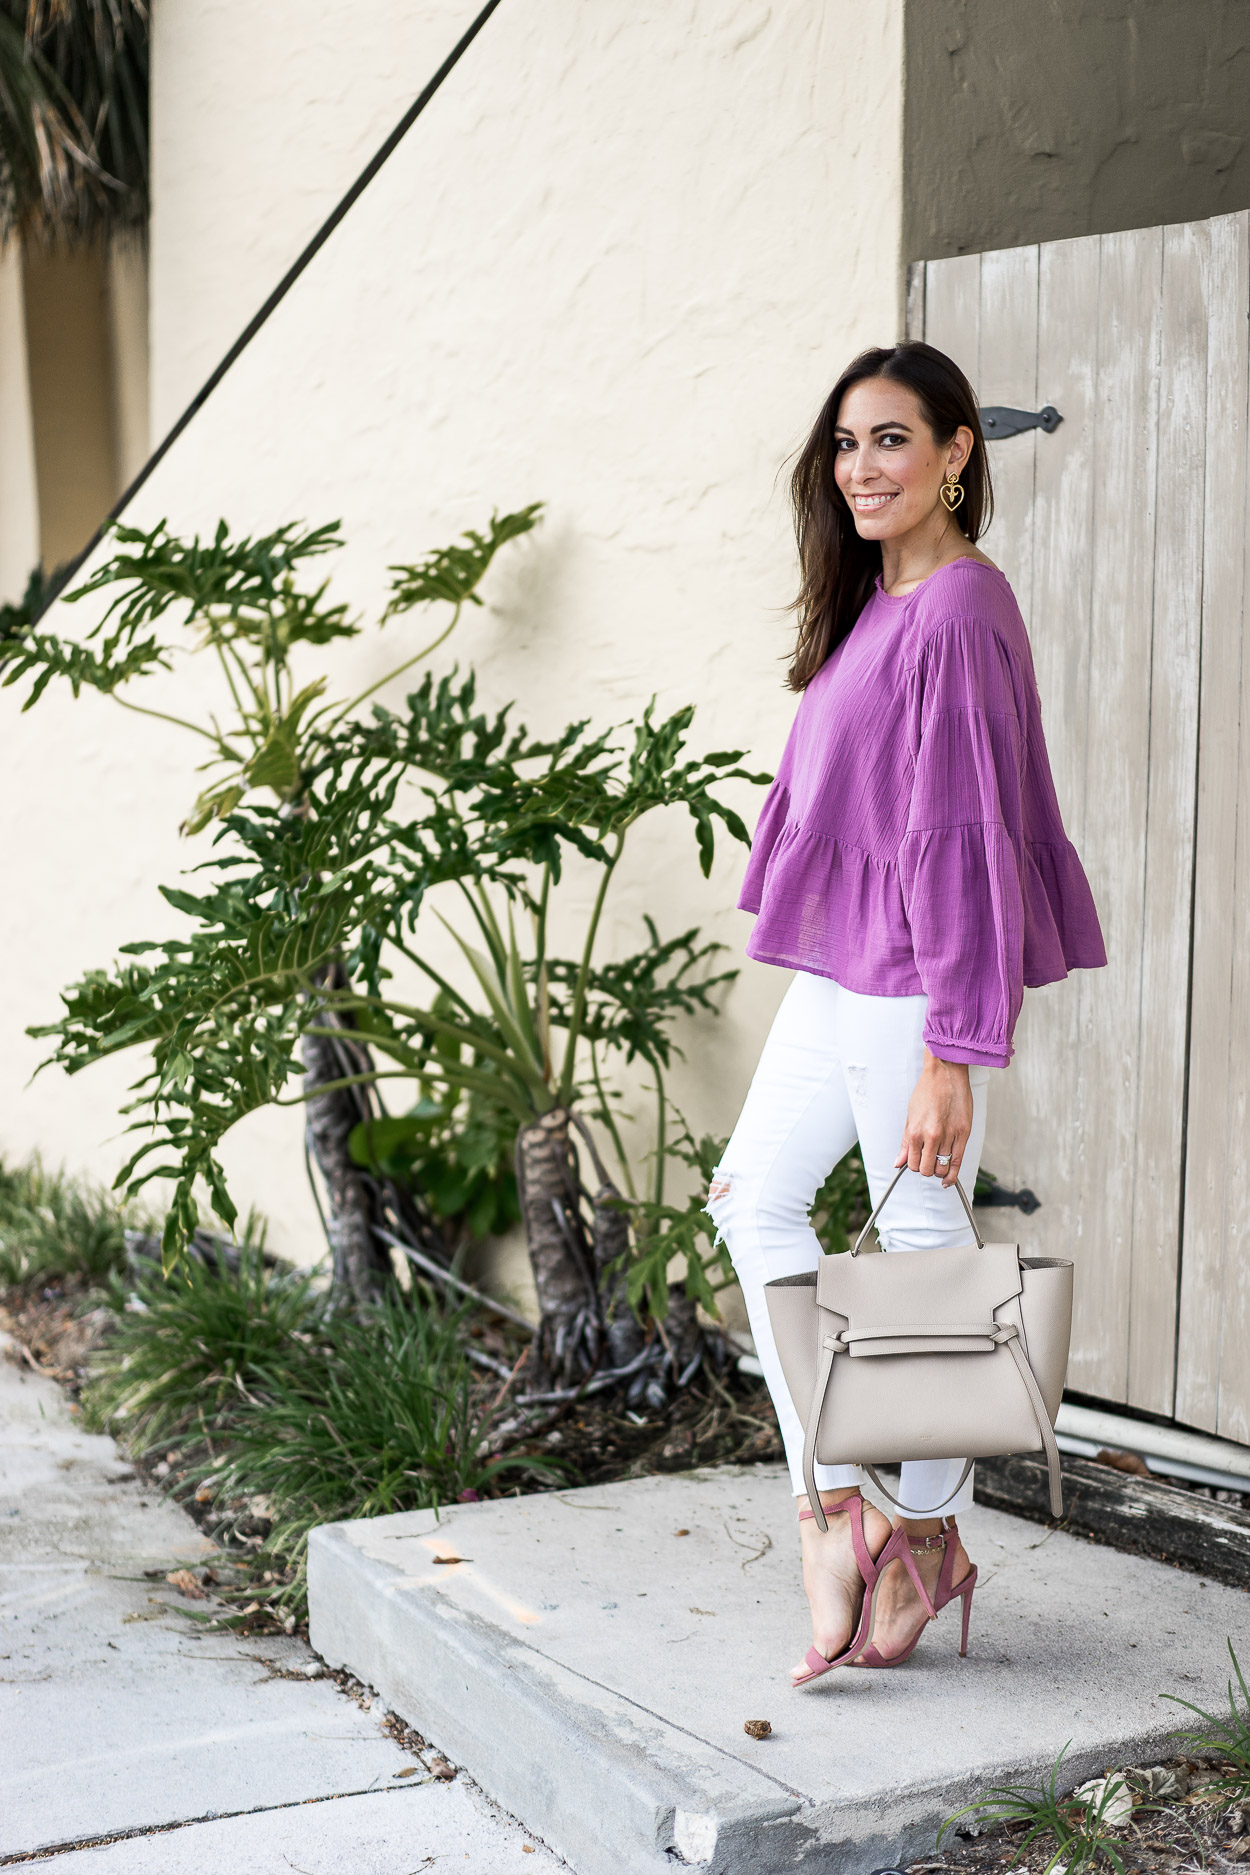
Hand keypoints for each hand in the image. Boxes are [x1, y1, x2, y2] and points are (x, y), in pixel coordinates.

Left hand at [896, 1050, 971, 1187]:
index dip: (913, 1165)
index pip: (912, 1164)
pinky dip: (952, 1175)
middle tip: (927, 1161)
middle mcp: (932, 1136)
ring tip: (937, 1163)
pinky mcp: (964, 1133)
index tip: (916, 1161)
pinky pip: (958, 1161)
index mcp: (916, 1132)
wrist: (945, 1073)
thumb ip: (906, 1142)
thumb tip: (898, 1163)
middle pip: (927, 1169)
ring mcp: (950, 1135)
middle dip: (925, 1169)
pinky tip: (948, 1180)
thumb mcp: (910, 1116)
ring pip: (942, 1167)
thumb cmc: (927, 1091)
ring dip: (938, 1170)